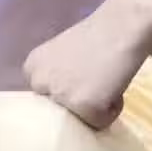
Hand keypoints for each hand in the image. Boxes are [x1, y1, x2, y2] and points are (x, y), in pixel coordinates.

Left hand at [23, 7, 149, 130]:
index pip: (43, 99)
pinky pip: (100, 123)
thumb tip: (59, 102)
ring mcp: (61, 96)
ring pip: (80, 120)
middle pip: (58, 114)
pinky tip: (113, 86)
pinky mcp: (84, 107)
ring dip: (95, 107)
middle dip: (76, 103)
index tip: (78, 76)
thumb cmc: (95, 37)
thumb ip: (53, 76)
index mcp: (31, 68)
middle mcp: (39, 83)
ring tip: (103, 81)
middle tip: (93, 80)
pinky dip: (111, 110)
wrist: (120, 27)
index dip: (66, 91)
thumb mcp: (60, 55)